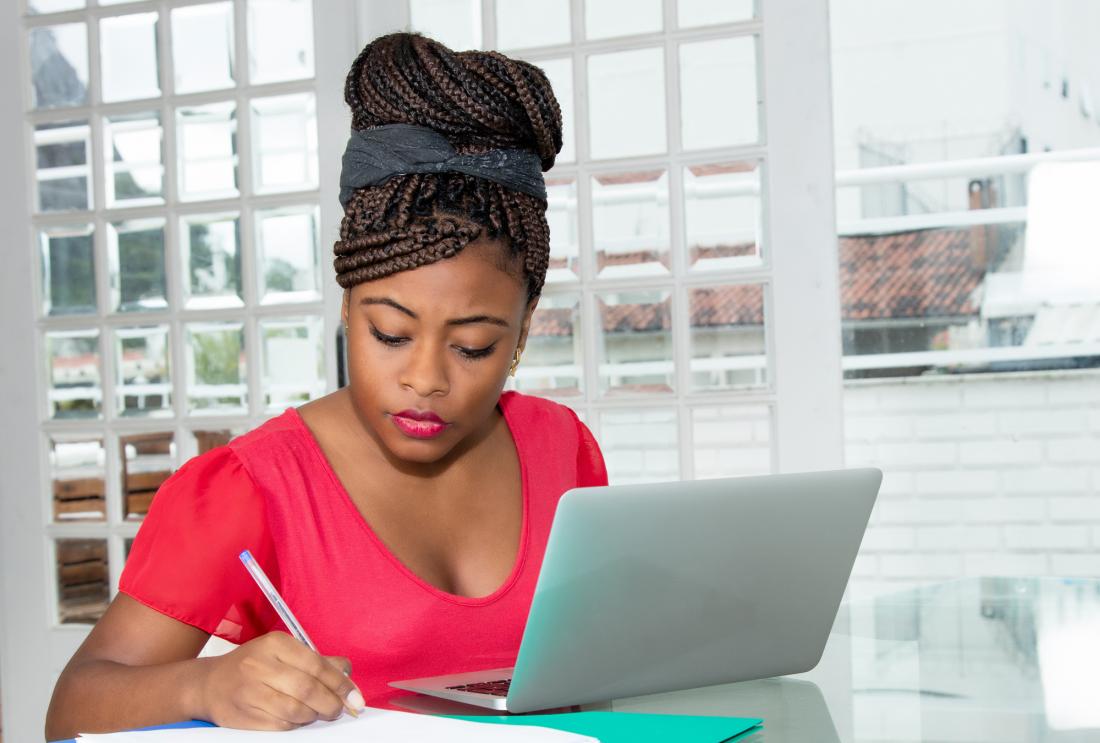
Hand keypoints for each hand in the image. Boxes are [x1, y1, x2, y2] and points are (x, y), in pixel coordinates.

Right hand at [195, 631, 365, 729]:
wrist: (209, 684)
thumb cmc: (254, 666)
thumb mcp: (283, 652)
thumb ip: (317, 660)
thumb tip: (347, 672)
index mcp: (275, 644)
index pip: (317, 665)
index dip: (340, 684)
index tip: (355, 697)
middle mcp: (260, 665)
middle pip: (308, 689)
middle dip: (331, 703)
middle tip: (339, 709)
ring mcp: (249, 692)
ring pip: (295, 710)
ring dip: (314, 715)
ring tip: (318, 713)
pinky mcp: (243, 717)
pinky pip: (280, 725)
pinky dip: (296, 725)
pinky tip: (298, 719)